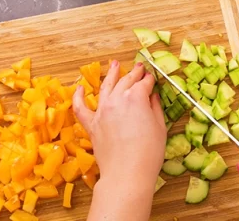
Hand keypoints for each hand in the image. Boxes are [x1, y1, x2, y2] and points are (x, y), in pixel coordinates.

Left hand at [72, 60, 166, 219]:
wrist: (127, 174)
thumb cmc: (149, 153)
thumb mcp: (160, 128)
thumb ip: (155, 108)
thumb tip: (152, 97)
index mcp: (136, 97)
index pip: (144, 83)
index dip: (150, 80)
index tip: (152, 79)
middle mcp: (117, 99)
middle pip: (126, 81)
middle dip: (134, 73)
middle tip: (139, 67)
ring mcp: (102, 110)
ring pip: (106, 87)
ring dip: (111, 74)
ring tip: (114, 64)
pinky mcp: (91, 124)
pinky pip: (80, 107)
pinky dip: (78, 96)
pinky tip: (79, 87)